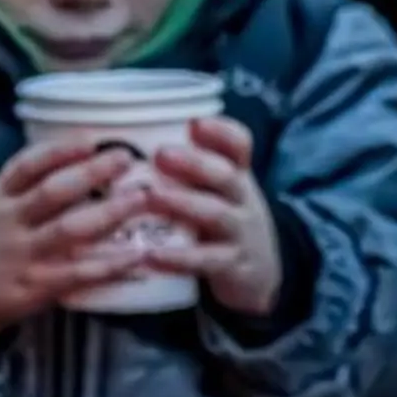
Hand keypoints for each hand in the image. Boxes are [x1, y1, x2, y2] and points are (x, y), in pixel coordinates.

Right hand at [0, 140, 148, 340]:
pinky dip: (109, 264)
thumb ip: (25, 185)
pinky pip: (77, 274)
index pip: (25, 166)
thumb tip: (79, 154)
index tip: (91, 140)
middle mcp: (10, 223)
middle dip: (91, 173)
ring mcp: (23, 256)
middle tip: (125, 159)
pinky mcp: (35, 288)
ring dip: (108, 213)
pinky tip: (136, 255)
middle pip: (52, 193)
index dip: (58, 151)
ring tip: (140, 199)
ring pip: (68, 230)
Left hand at [139, 116, 284, 317]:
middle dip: (194, 163)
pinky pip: (205, 261)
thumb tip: (136, 136)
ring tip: (151, 196)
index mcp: (236, 174)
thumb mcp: (217, 190)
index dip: (220, 131)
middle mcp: (241, 198)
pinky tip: (152, 254)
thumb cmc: (223, 221)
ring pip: (215, 214)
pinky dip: (179, 258)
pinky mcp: (231, 266)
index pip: (238, 144)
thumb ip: (190, 165)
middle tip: (161, 154)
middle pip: (226, 175)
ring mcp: (238, 232)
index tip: (194, 122)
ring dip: (182, 203)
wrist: (260, 273)